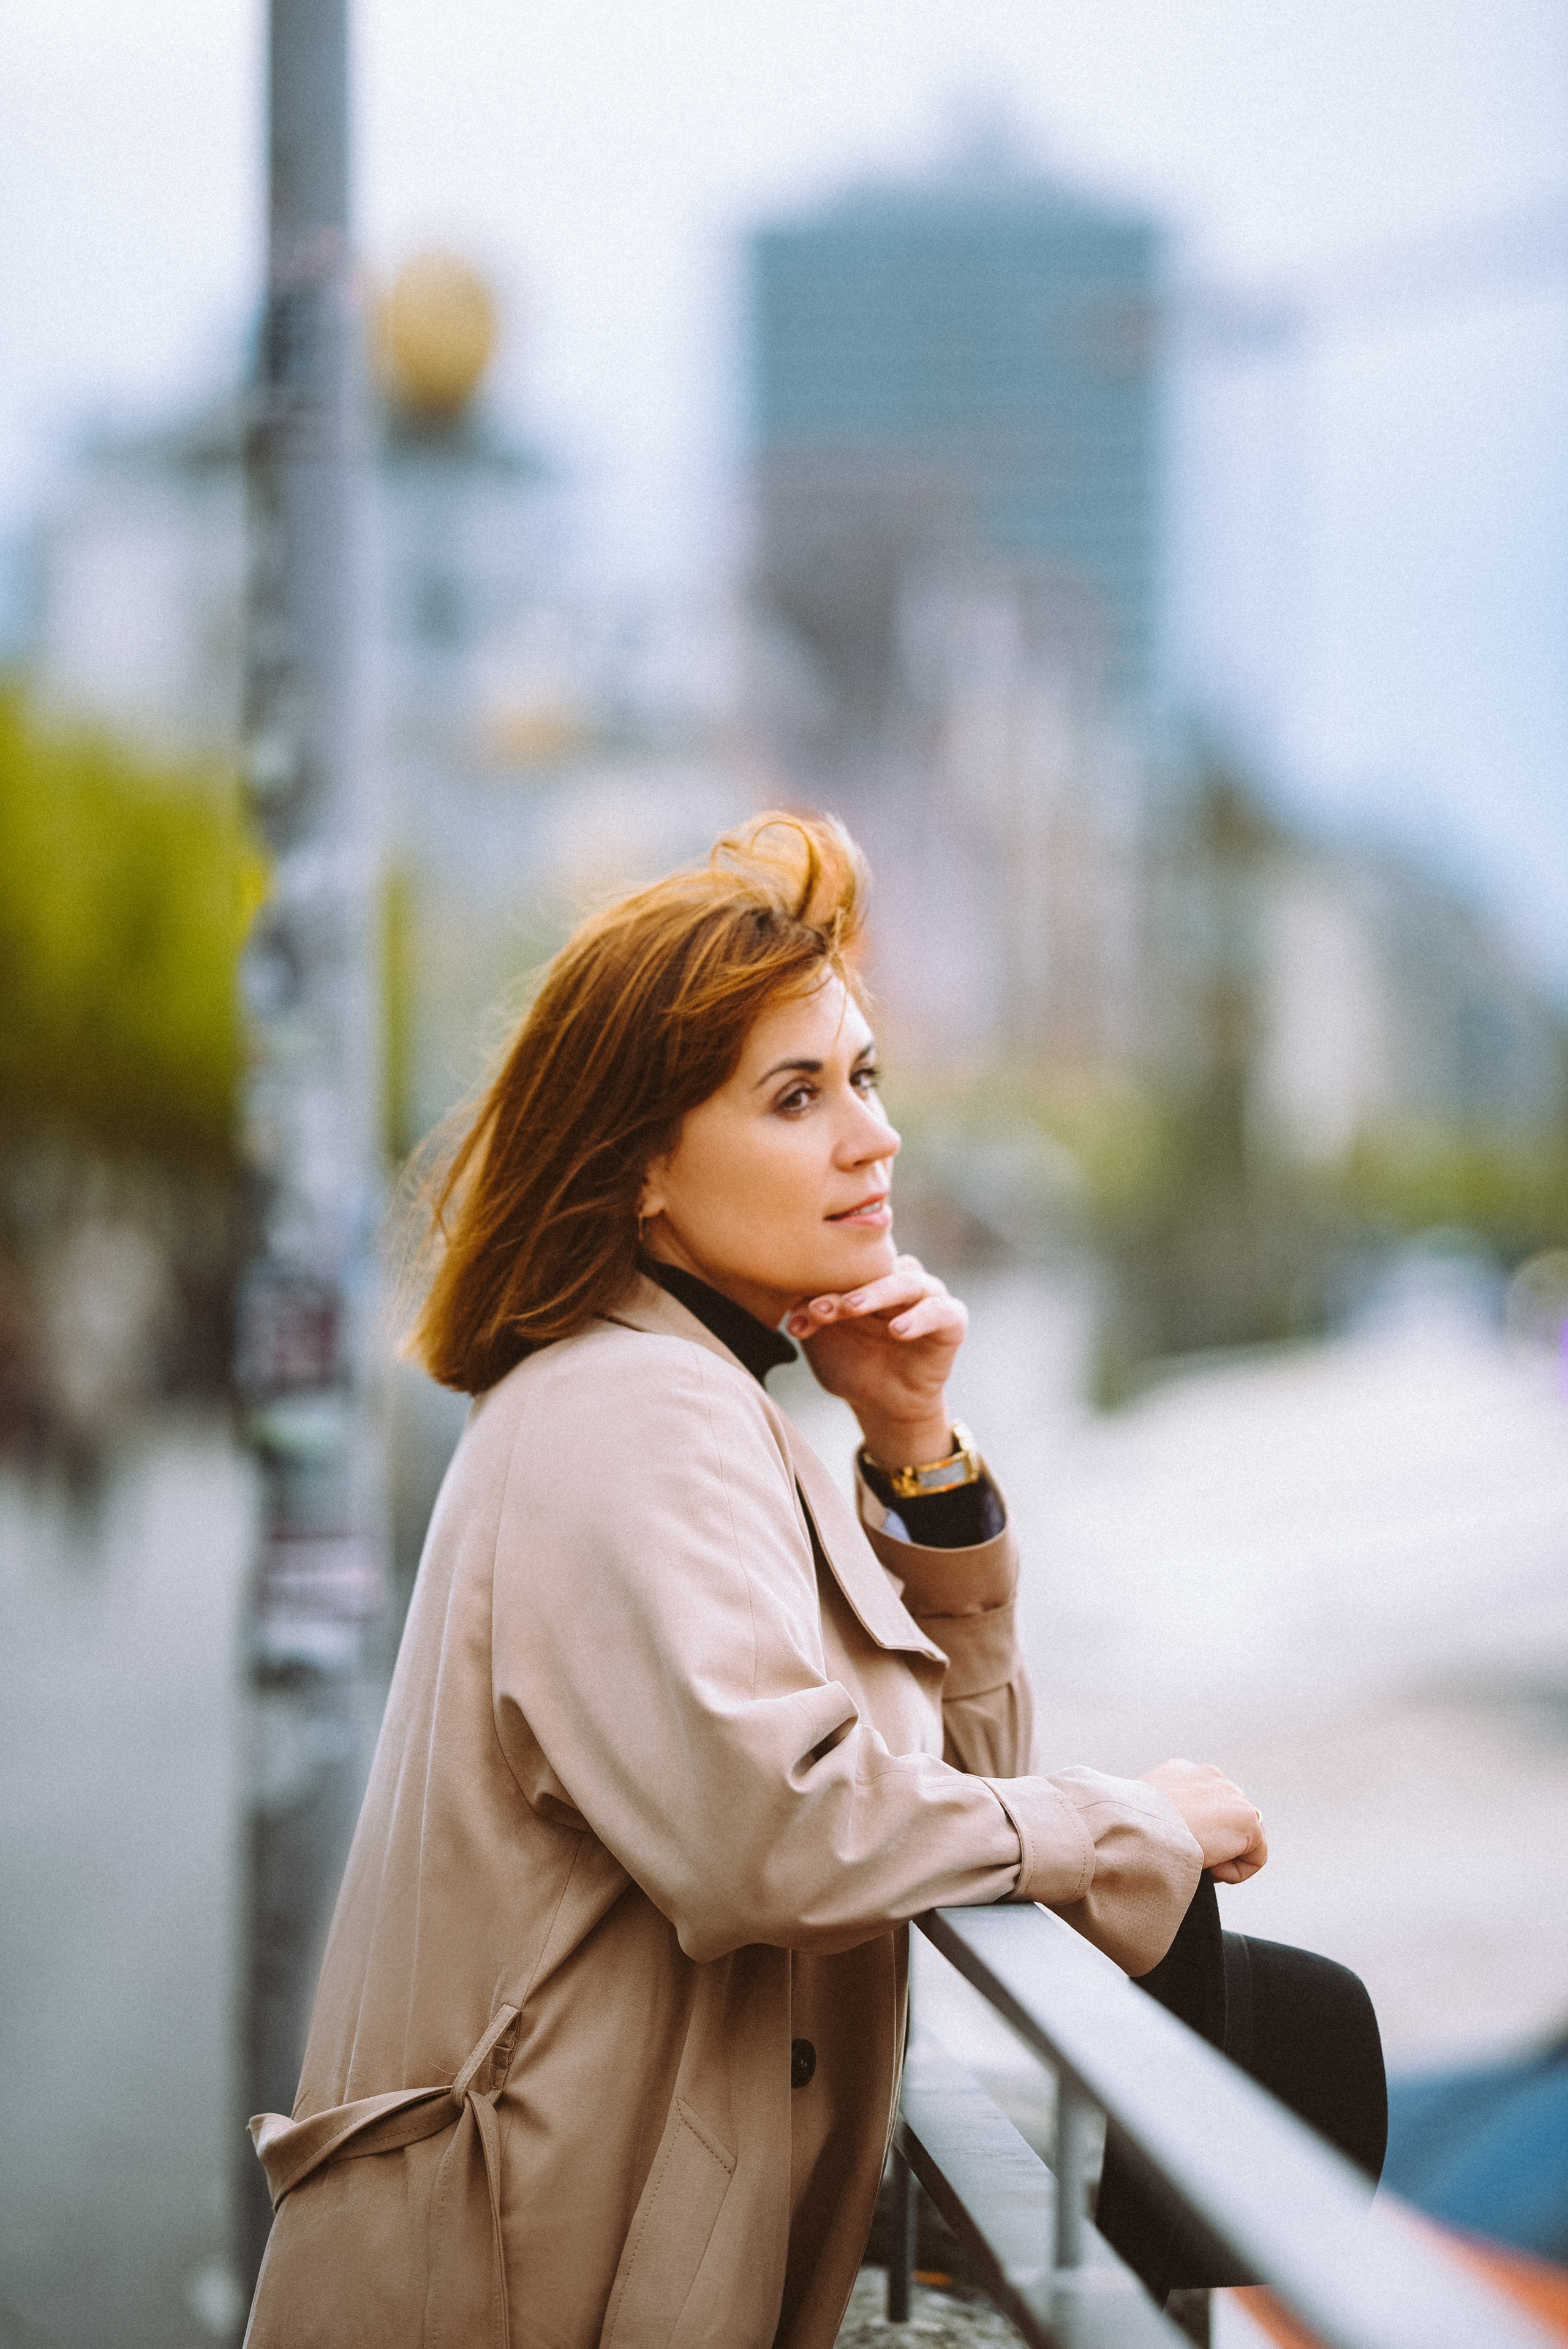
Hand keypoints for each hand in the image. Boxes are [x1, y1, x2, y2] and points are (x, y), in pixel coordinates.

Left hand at [786, 1254, 967, 1465]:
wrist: (883, 1404)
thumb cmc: (852, 1362)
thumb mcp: (825, 1342)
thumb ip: (812, 1318)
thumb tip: (791, 1308)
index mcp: (866, 1275)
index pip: (844, 1268)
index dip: (818, 1286)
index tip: (795, 1315)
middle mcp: (897, 1278)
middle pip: (872, 1270)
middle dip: (844, 1287)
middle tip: (820, 1308)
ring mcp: (927, 1295)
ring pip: (905, 1282)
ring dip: (877, 1293)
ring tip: (853, 1309)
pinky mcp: (952, 1318)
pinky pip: (940, 1310)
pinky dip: (919, 1317)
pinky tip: (898, 1330)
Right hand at [1140, 1759, 1268, 1883]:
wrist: (1139, 1828)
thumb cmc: (1132, 1827)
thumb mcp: (1143, 1810)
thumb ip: (1163, 1809)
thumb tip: (1170, 1829)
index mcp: (1182, 1771)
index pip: (1206, 1801)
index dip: (1198, 1830)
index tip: (1180, 1845)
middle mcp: (1209, 1775)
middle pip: (1229, 1816)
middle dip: (1216, 1839)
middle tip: (1191, 1856)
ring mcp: (1231, 1793)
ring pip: (1243, 1836)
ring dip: (1226, 1854)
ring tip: (1200, 1862)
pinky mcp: (1247, 1819)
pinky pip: (1255, 1856)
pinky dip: (1237, 1871)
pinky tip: (1213, 1870)